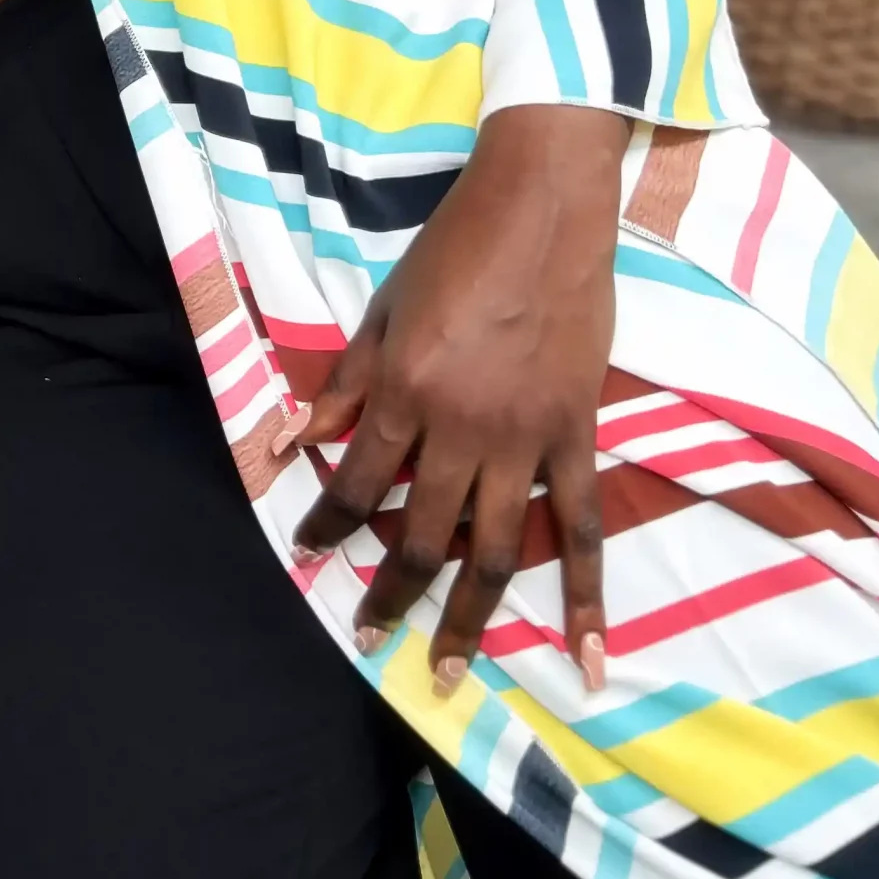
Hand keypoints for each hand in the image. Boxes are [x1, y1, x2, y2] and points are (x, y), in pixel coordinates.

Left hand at [292, 104, 624, 696]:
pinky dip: (585, 597)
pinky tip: (585, 655)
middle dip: (390, 592)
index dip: (330, 523)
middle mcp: (462, 426)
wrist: (542, 207)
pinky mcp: (576, 434)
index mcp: (406, 389)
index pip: (358, 479)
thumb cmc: (455, 247)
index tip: (309, 554)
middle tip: (367, 635)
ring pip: (495, 550)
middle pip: (423, 533)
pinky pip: (581, 528)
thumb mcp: (384, 308)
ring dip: (468, 617)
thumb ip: (346, 381)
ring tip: (446, 671)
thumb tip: (293, 440)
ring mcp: (525, 437)